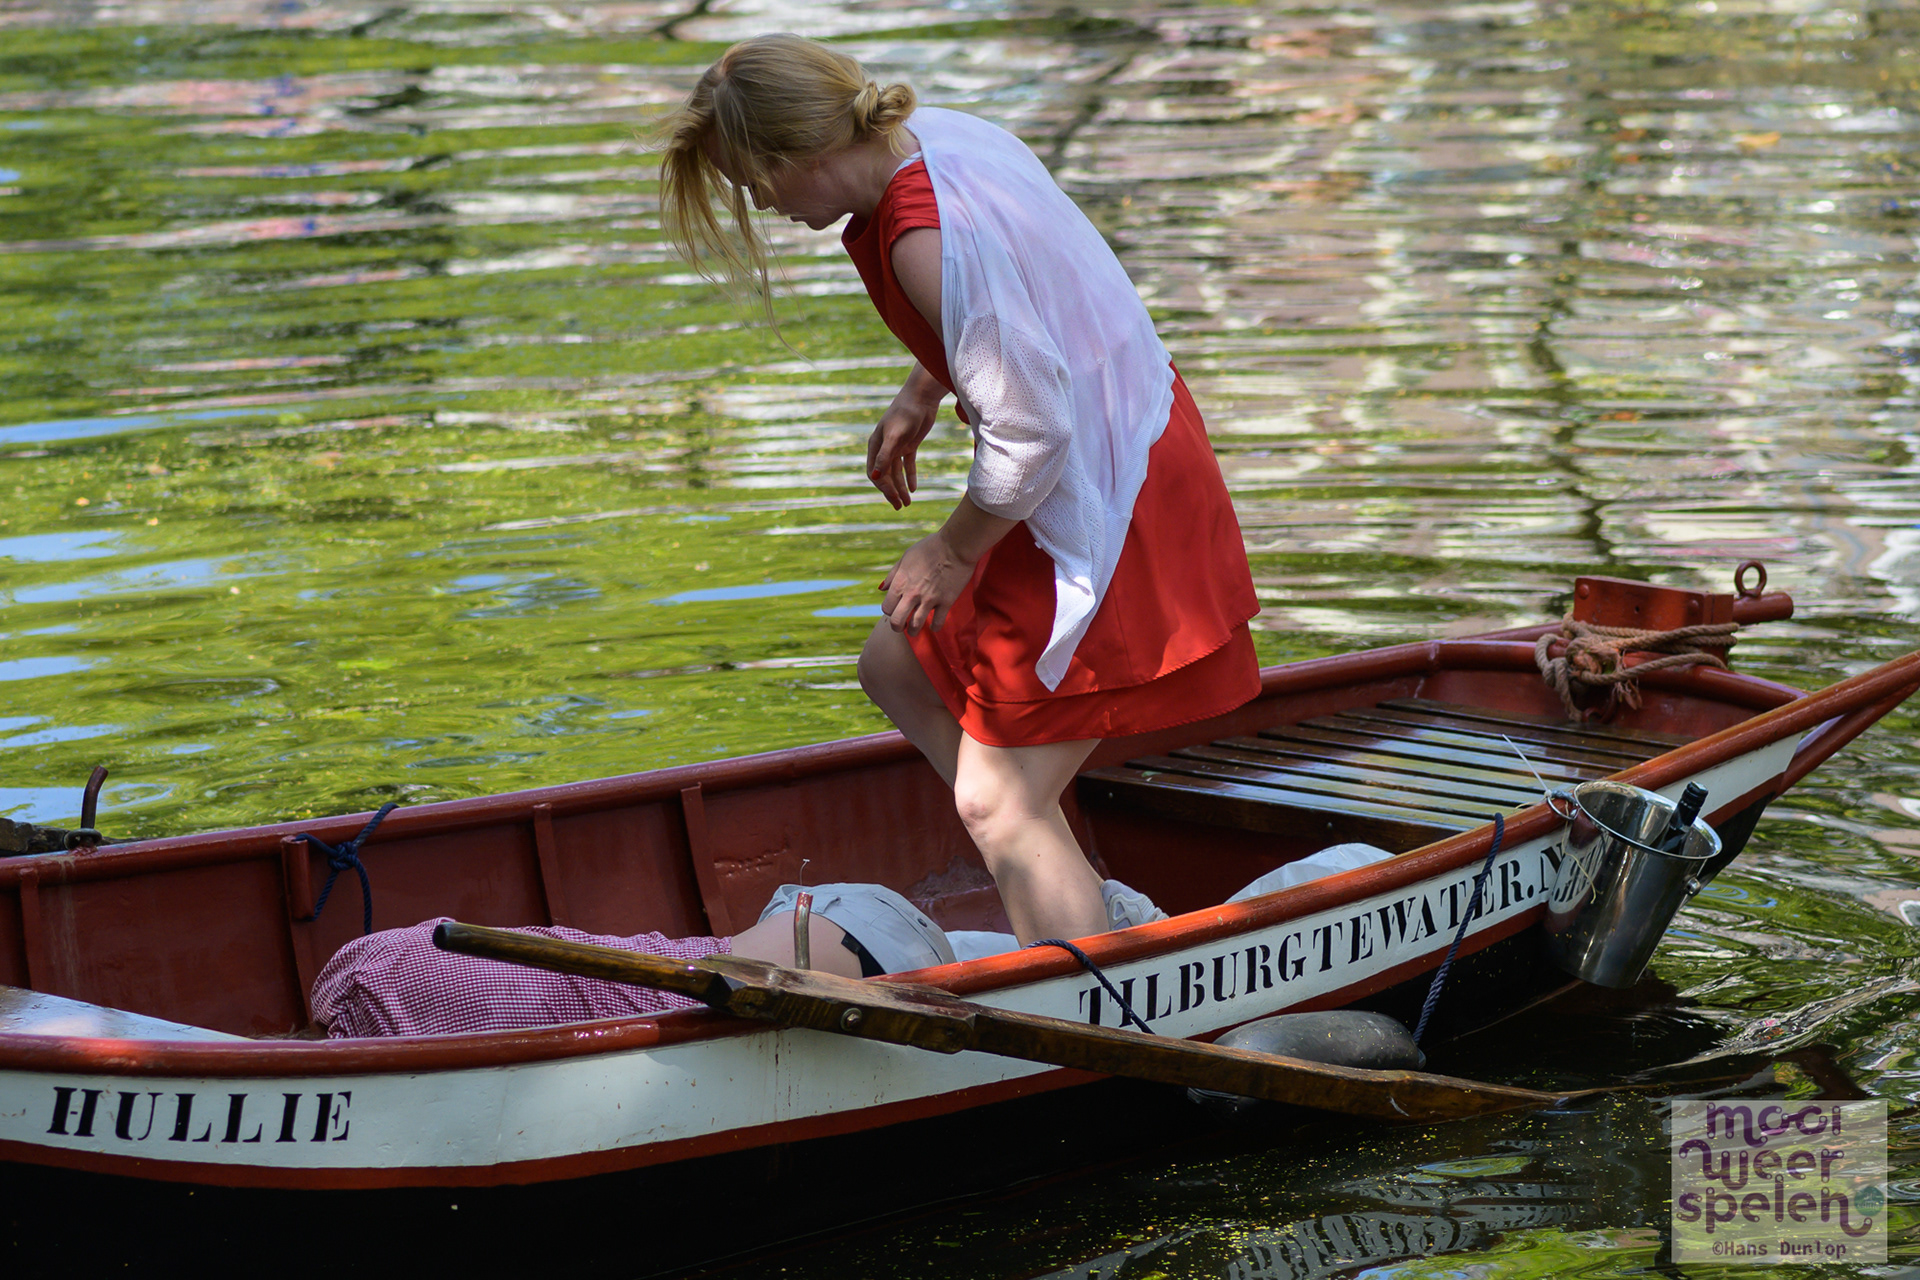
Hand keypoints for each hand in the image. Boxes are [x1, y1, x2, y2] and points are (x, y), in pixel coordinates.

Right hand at [867, 369, 943, 509]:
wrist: (921, 397)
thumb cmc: (905, 413)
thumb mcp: (894, 435)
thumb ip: (885, 456)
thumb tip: (876, 478)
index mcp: (875, 446)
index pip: (875, 473)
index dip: (883, 487)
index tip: (894, 497)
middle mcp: (884, 448)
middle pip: (886, 475)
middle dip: (892, 492)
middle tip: (901, 507)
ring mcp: (897, 446)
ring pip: (897, 472)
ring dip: (901, 488)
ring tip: (908, 503)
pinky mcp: (909, 444)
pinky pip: (908, 465)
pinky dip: (910, 476)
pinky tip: (914, 488)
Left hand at [880, 531, 976, 634]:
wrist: (955, 545)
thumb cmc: (930, 547)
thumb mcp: (906, 557)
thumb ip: (893, 575)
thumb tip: (882, 589)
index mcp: (901, 582)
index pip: (887, 608)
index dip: (889, 611)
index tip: (895, 610)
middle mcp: (912, 594)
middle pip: (897, 621)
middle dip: (897, 627)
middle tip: (901, 626)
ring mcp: (929, 599)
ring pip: (916, 625)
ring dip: (913, 631)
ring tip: (915, 631)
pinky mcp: (946, 602)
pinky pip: (938, 623)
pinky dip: (934, 627)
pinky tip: (933, 625)